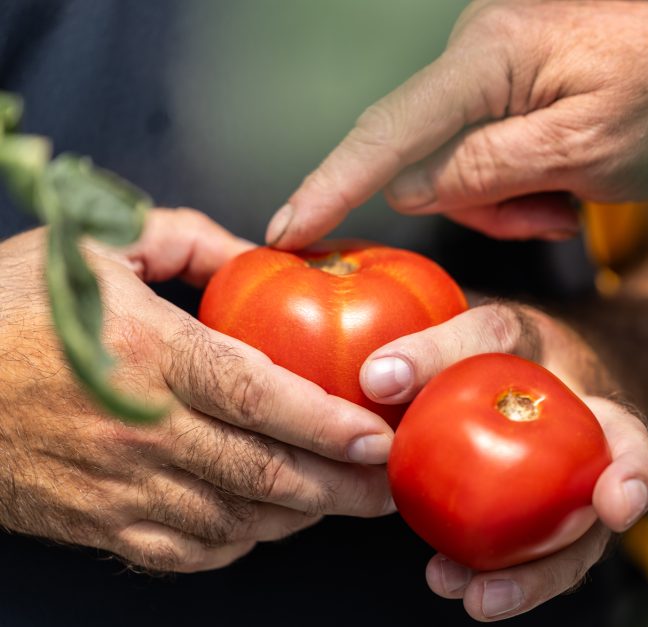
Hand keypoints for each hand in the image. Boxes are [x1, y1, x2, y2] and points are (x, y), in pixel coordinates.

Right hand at [0, 209, 394, 572]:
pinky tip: (268, 520)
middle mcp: (142, 430)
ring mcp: (121, 487)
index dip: (326, 421)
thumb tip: (259, 251)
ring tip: (345, 498)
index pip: (257, 396)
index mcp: (148, 353)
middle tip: (389, 483)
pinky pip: (190, 551)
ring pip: (238, 520)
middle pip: (265, 472)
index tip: (377, 433)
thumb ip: (187, 239)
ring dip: (302, 515)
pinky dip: (241, 541)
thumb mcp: (93, 245)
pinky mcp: (101, 524)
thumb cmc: (8, 312)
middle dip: (342, 485)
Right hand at [268, 0, 647, 245]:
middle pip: (425, 153)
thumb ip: (484, 169)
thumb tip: (409, 186)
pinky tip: (567, 186)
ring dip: (507, 201)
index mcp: (493, 52)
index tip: (287, 225)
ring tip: (567, 201)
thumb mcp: (581, 152)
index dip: (335, 182)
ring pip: (458, 165)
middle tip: (546, 218)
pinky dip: (520, 188)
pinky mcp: (515, 89)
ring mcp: (499, 67)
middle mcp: (483, 48)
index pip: (392, 127)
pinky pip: (486, 155)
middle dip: (478, 203)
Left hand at [359, 303, 647, 619]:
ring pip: (547, 561)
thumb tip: (376, 378)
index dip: (633, 477)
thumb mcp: (495, 332)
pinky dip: (480, 571)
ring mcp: (561, 511)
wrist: (530, 376)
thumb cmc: (519, 352)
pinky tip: (443, 575)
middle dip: (549, 568)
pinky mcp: (525, 531)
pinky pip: (511, 559)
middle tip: (492, 591)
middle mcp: (590, 477)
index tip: (616, 506)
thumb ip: (442, 346)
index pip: (632, 448)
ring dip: (508, 584)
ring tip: (453, 588)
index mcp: (604, 422)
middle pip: (585, 532)